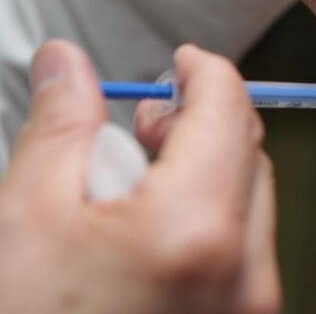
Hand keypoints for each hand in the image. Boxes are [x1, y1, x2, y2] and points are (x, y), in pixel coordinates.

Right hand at [0, 41, 278, 313]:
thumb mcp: (25, 220)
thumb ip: (60, 128)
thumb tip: (68, 61)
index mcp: (196, 229)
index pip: (230, 111)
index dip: (205, 72)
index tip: (180, 62)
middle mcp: (247, 269)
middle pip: (250, 153)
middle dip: (203, 122)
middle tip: (144, 125)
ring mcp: (255, 306)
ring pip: (252, 200)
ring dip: (207, 169)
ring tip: (138, 181)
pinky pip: (248, 247)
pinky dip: (213, 217)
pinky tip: (155, 231)